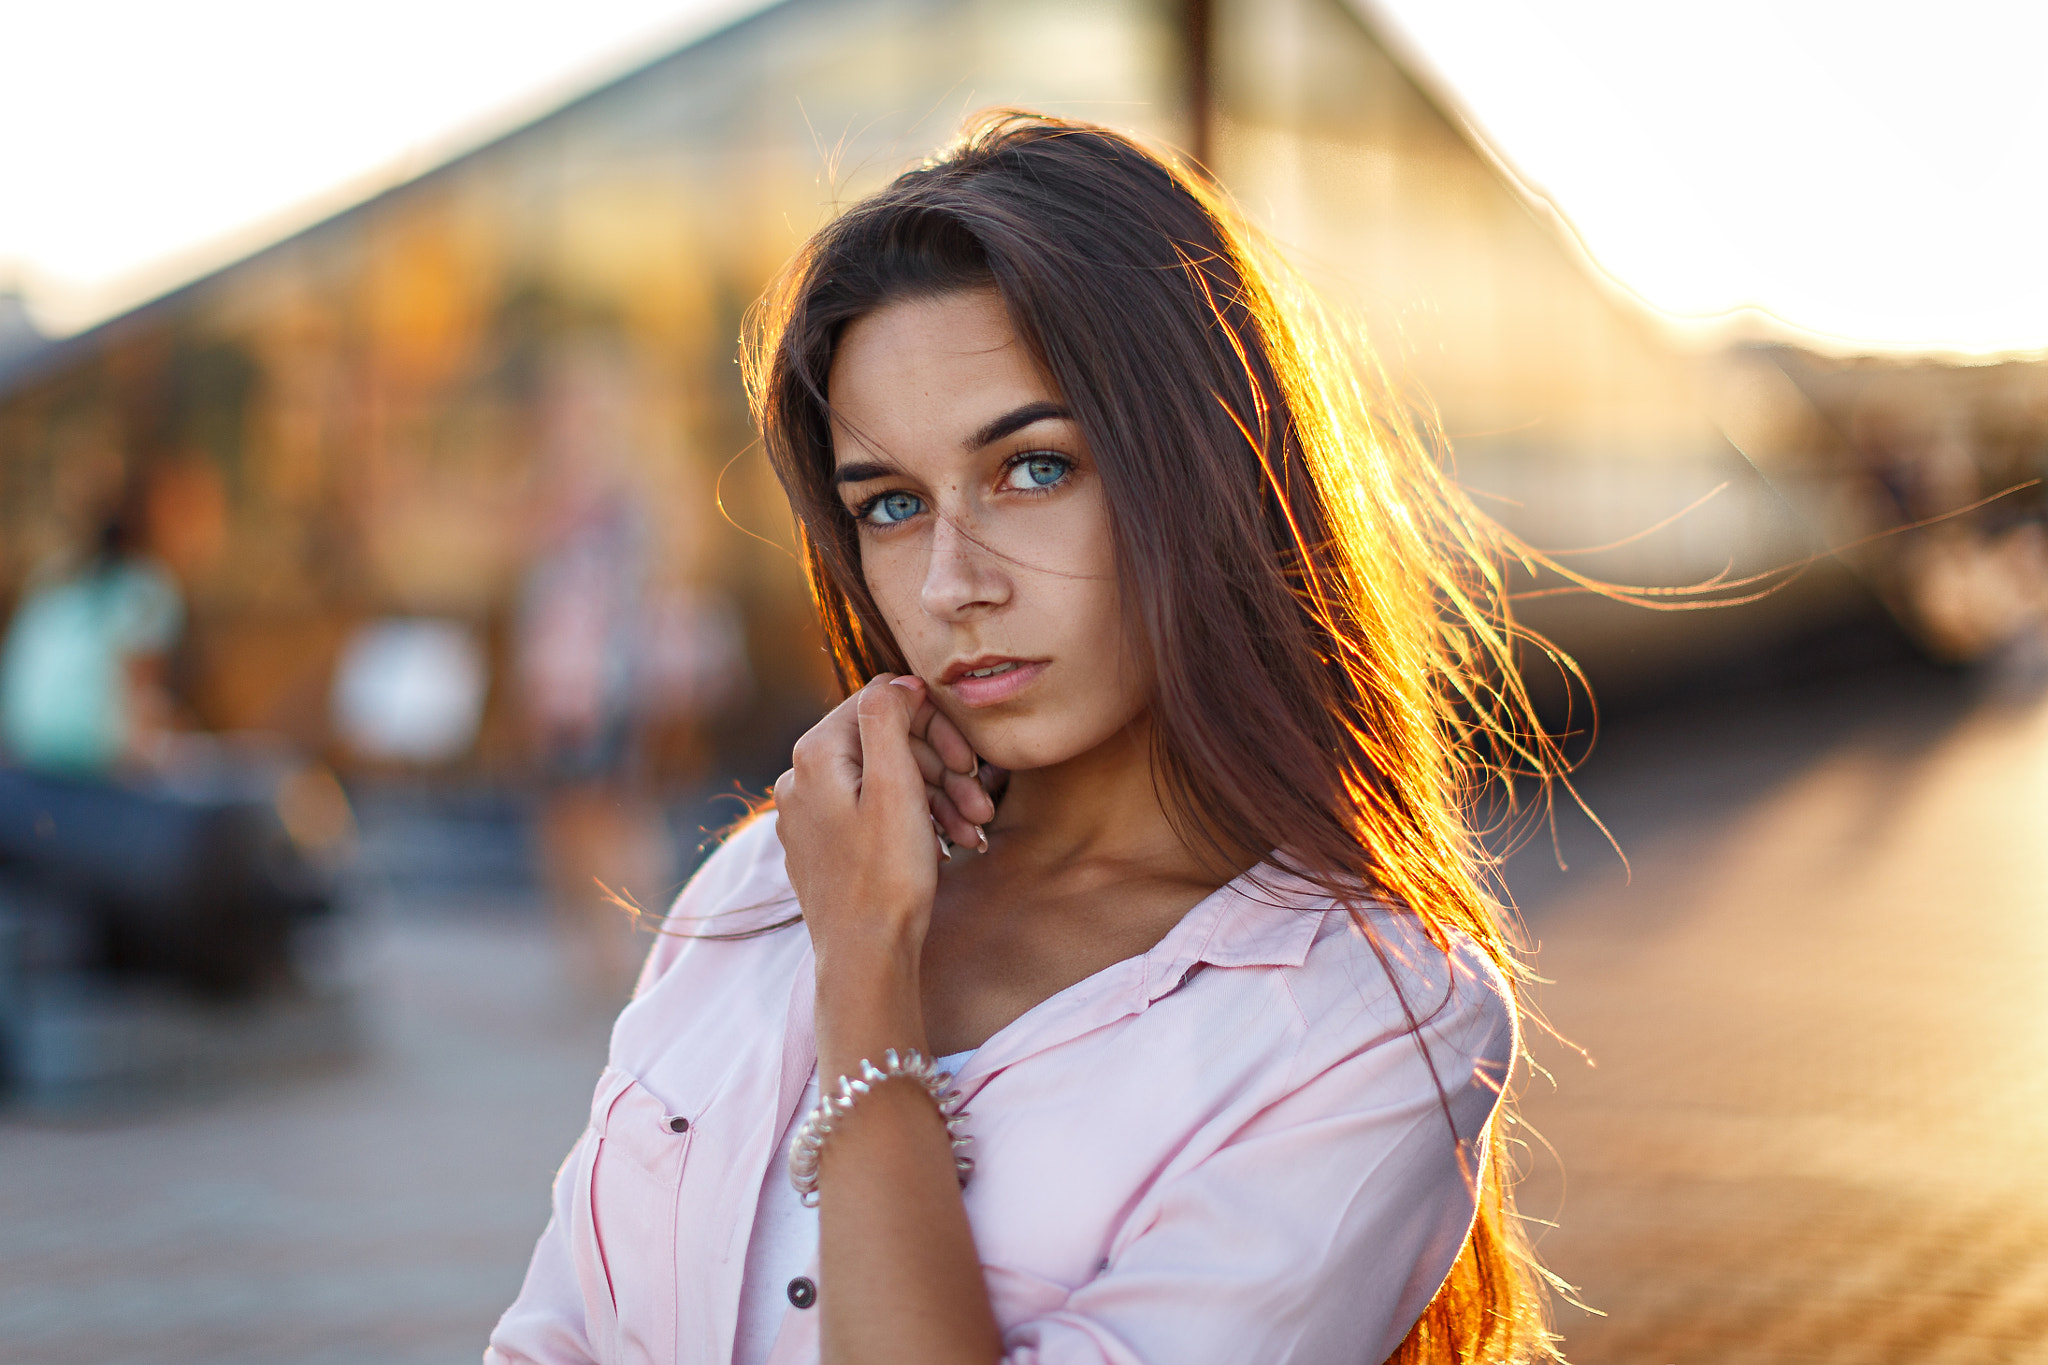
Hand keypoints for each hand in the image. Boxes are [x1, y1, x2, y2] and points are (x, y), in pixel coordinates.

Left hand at [773, 675, 992, 961]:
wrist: (866, 957)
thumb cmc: (885, 875)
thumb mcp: (895, 784)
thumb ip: (889, 718)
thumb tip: (898, 681)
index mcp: (814, 754)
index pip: (881, 703)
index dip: (932, 725)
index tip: (968, 760)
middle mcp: (801, 779)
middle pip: (885, 745)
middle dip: (941, 769)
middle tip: (980, 803)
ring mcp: (810, 816)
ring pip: (885, 782)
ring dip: (936, 798)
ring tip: (974, 831)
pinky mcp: (824, 847)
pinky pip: (874, 814)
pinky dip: (915, 822)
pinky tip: (950, 845)